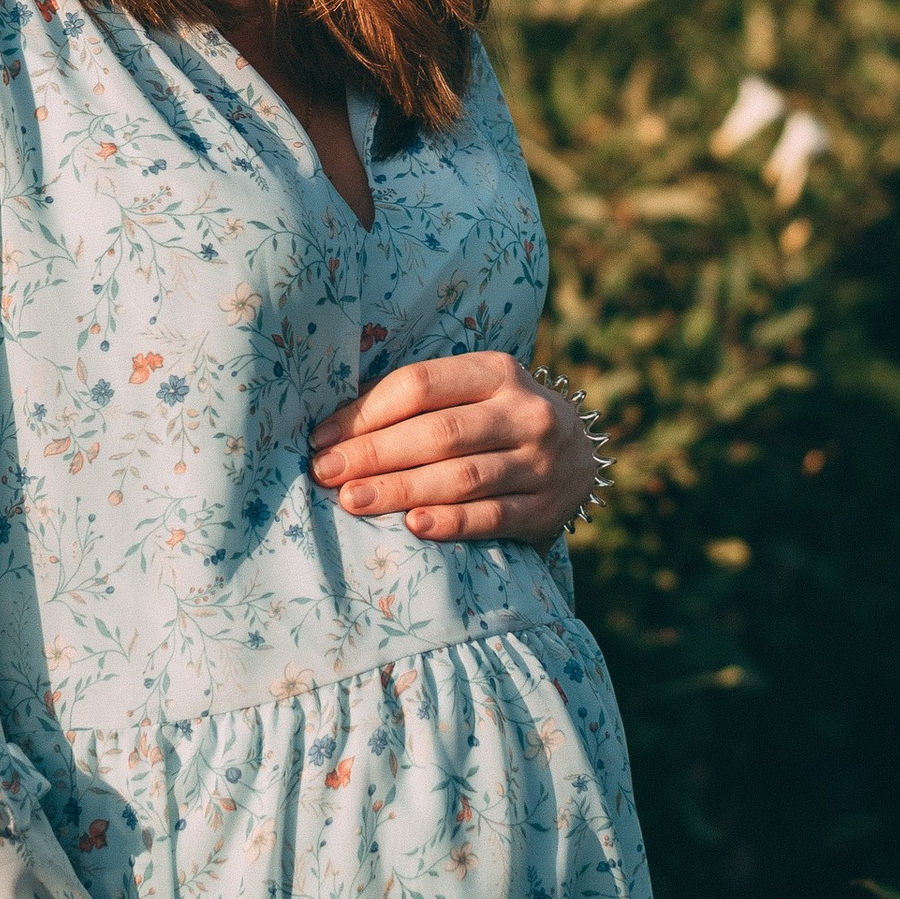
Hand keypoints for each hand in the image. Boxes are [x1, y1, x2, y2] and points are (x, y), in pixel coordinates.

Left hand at [310, 350, 594, 542]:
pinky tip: (412, 526)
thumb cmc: (497, 421)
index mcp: (499, 372)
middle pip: (439, 433)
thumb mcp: (473, 392)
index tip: (321, 437)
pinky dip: (450, 523)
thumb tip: (336, 422)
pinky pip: (492, 517)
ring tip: (351, 500)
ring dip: (400, 490)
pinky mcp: (546, 510)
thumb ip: (419, 399)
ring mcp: (541, 463)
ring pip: (463, 477)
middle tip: (325, 472)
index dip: (366, 411)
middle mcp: (526, 413)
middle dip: (374, 453)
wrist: (578, 458)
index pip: (422, 385)